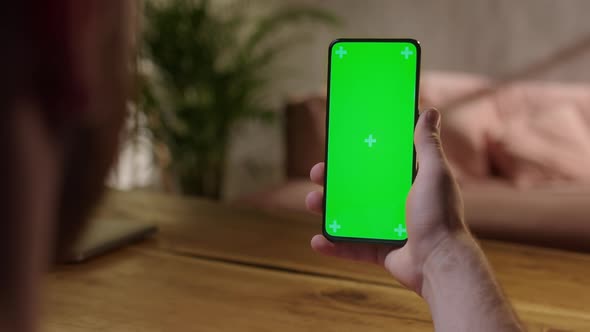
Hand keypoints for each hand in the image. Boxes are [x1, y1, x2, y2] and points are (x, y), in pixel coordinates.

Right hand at [306, 109, 467, 293]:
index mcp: (407, 182)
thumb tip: (430, 111)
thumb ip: (427, 144)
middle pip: (357, 188)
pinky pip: (351, 247)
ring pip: (349, 215)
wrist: (439, 263)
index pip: (378, 163)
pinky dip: (333, 245)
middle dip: (334, 180)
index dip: (357, 154)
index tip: (339, 145)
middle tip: (318, 172)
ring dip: (327, 209)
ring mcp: (386, 228)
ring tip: (312, 201)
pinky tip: (318, 240)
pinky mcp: (379, 250)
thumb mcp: (433, 173)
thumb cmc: (440, 216)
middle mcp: (396, 203)